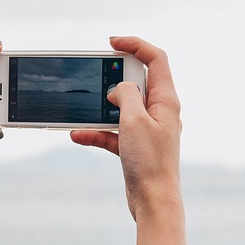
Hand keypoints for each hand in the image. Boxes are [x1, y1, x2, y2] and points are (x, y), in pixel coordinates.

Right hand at [70, 36, 180, 220]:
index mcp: (166, 100)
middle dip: (112, 77)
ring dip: (100, 108)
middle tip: (94, 75)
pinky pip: (113, 131)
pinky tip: (78, 135)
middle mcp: (160, 112)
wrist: (153, 202)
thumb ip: (125, 95)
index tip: (111, 42)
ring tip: (82, 107)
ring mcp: (147, 129)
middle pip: (137, 81)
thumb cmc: (149, 162)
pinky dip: (96, 131)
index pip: (155, 59)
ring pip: (121, 107)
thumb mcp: (133, 120)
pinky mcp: (135, 146)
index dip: (135, 45)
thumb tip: (118, 88)